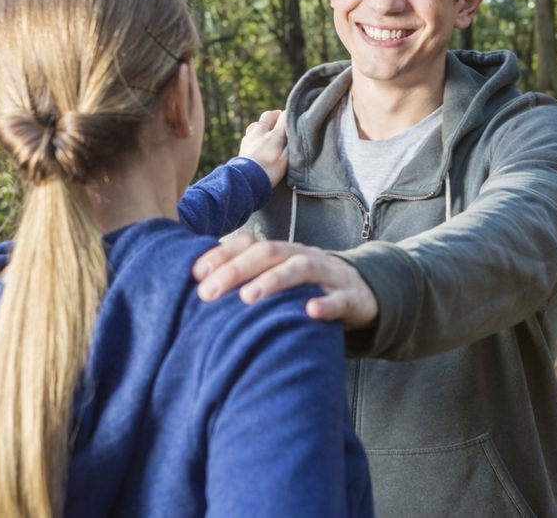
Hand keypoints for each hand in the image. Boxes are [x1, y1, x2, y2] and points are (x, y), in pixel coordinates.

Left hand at [192, 235, 377, 327]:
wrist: (362, 291)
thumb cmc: (307, 288)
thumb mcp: (279, 279)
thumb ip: (248, 280)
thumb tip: (200, 289)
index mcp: (281, 252)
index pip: (248, 245)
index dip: (220, 255)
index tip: (194, 273)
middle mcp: (301, 256)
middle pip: (267, 253)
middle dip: (235, 270)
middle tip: (207, 292)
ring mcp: (327, 274)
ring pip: (299, 269)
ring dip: (273, 281)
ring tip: (247, 298)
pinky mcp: (350, 297)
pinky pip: (338, 299)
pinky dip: (324, 305)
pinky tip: (308, 311)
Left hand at [238, 110, 287, 187]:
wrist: (247, 181)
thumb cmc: (269, 171)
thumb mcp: (286, 158)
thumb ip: (290, 143)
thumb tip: (294, 130)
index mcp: (273, 135)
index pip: (283, 116)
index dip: (290, 116)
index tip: (296, 119)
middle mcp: (260, 132)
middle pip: (268, 115)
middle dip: (276, 116)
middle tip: (283, 122)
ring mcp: (249, 138)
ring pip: (257, 124)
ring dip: (264, 124)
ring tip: (270, 131)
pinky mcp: (242, 146)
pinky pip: (250, 134)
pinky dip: (256, 134)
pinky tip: (259, 142)